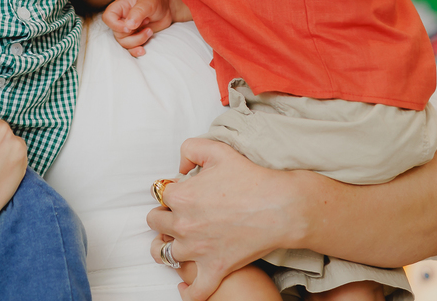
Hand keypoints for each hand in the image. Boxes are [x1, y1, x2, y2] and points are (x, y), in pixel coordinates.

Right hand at [104, 0, 174, 56]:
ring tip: (149, 31)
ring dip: (138, 41)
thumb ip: (138, 12)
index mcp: (120, 7)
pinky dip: (136, 51)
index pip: (108, 18)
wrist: (166, 8)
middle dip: (133, 34)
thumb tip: (128, 26)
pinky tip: (143, 50)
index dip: (115, 25)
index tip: (129, 28)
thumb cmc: (155, 0)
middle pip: (117, 33)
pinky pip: (130, 49)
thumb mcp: (148, 2)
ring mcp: (127, 30)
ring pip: (124, 43)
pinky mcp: (134, 38)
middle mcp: (121, 20)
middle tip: (147, 24)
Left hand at [147, 138, 305, 300]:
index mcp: (180, 196)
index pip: (159, 194)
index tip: (181, 191)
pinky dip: (188, 291)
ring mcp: (197, 250)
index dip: (170, 191)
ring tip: (174, 243)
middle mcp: (183, 225)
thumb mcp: (217, 149)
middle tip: (178, 214)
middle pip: (155, 223)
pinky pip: (195, 290)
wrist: (280, 207)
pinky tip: (183, 286)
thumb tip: (180, 167)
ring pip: (164, 254)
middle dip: (163, 217)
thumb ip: (190, 149)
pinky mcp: (215, 268)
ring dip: (166, 248)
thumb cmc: (251, 179)